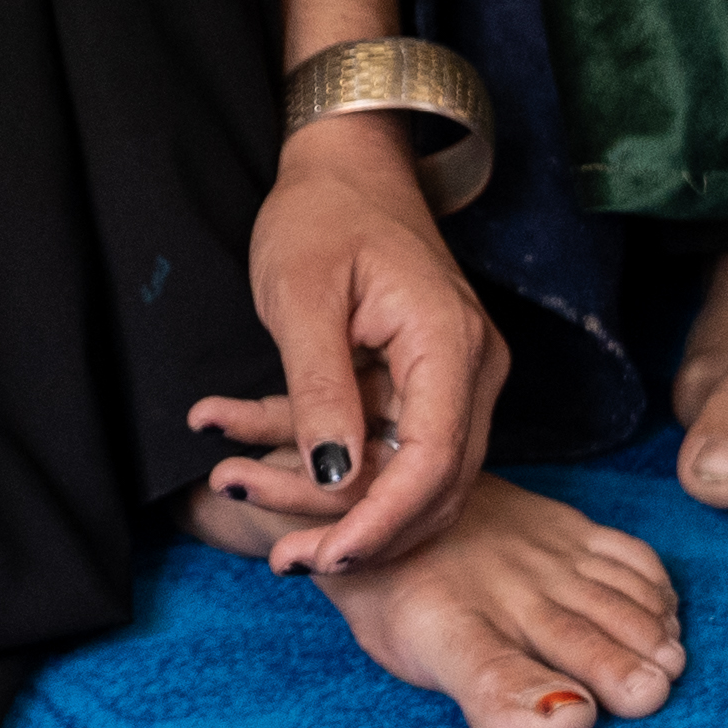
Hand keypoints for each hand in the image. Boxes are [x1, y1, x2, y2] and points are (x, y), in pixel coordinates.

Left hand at [201, 117, 500, 570]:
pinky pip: (389, 448)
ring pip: (413, 478)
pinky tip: (257, 466)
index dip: (383, 522)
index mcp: (451, 343)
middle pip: (434, 485)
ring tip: (262, 523)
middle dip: (362, 533)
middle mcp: (471, 371)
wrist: (347, 166)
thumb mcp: (301, 296)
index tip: (328, 558)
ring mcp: (455, 381)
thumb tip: (335, 480)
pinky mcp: (426, 387)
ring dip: (341, 509)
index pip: (435, 461)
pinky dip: (332, 468)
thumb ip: (319, 388)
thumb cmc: (322, 215)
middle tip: (287, 560)